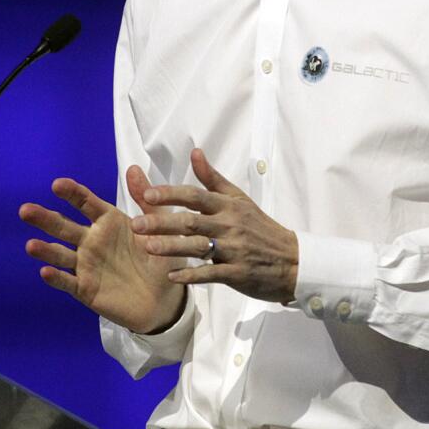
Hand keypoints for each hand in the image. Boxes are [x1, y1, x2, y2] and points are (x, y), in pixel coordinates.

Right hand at [18, 167, 186, 333]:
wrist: (166, 299)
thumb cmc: (160, 258)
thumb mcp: (158, 226)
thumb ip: (145, 200)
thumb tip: (133, 167)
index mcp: (108, 222)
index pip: (86, 203)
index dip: (72, 194)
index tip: (57, 184)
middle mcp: (92, 241)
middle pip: (64, 227)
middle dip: (45, 218)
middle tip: (25, 209)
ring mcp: (86, 265)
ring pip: (60, 254)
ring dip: (45, 250)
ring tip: (30, 245)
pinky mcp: (86, 288)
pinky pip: (68, 282)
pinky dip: (57, 278)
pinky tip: (45, 271)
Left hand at [132, 148, 298, 303]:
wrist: (293, 260)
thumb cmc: (261, 227)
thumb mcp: (239, 199)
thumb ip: (213, 178)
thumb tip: (195, 152)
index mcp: (229, 206)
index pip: (196, 195)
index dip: (171, 194)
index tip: (147, 194)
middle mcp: (230, 225)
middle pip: (191, 221)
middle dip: (162, 222)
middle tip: (136, 224)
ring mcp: (234, 250)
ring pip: (198, 247)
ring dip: (171, 247)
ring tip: (147, 247)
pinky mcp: (237, 273)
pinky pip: (210, 274)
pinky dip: (191, 275)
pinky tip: (171, 276)